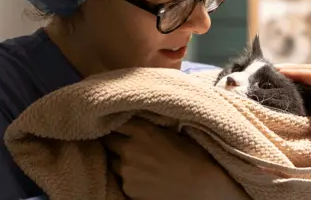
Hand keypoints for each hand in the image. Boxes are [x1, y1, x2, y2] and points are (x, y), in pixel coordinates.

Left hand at [102, 118, 249, 199]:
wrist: (201, 187)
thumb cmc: (194, 159)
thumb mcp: (174, 134)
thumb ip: (152, 128)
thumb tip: (143, 121)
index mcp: (142, 131)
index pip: (114, 122)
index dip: (117, 124)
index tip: (120, 126)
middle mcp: (130, 149)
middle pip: (108, 142)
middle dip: (116, 143)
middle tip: (129, 146)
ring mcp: (127, 171)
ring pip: (113, 163)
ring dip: (121, 162)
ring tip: (140, 165)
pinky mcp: (128, 189)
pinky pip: (121, 180)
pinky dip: (129, 179)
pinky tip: (145, 178)